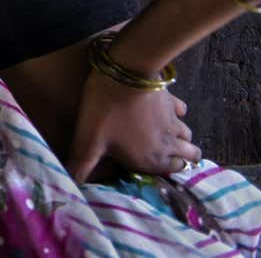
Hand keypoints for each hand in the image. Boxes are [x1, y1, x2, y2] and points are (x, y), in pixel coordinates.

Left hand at [65, 68, 201, 182]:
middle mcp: (169, 144)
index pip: (174, 173)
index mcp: (153, 159)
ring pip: (187, 135)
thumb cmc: (106, 111)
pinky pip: (181, 111)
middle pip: (189, 156)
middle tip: (166, 154)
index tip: (157, 169)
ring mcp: (174, 121)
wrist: (125, 74)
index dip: (167, 172)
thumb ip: (81, 167)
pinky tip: (163, 111)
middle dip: (182, 157)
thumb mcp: (88, 142)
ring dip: (180, 138)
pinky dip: (175, 114)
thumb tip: (71, 186)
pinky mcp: (172, 100)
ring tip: (165, 137)